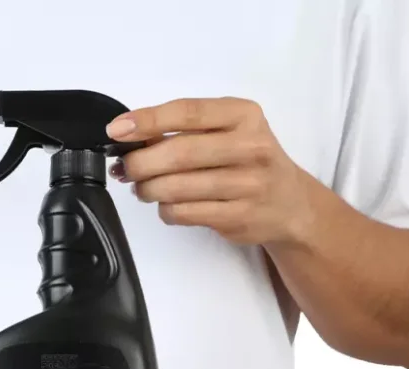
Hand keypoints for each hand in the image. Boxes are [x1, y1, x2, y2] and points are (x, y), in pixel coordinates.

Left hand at [106, 97, 314, 245]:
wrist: (291, 204)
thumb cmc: (250, 161)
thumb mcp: (230, 130)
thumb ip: (189, 129)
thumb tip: (130, 137)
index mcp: (244, 115)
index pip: (187, 112)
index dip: (147, 121)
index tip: (117, 129)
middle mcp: (251, 146)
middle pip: (179, 153)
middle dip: (141, 162)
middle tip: (125, 168)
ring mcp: (248, 184)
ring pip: (178, 187)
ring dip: (148, 189)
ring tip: (142, 188)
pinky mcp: (240, 216)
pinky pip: (185, 213)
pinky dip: (166, 210)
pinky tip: (168, 204)